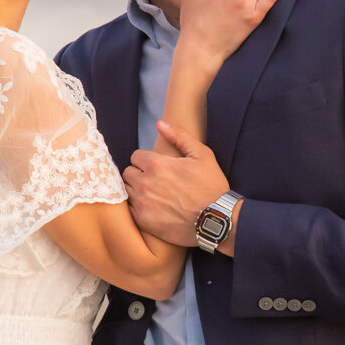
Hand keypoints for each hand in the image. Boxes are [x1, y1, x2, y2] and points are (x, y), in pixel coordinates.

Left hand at [124, 121, 228, 246]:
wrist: (218, 219)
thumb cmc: (211, 186)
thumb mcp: (202, 155)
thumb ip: (179, 137)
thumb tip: (159, 124)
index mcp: (157, 164)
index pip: (135, 156)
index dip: (146, 160)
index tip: (157, 168)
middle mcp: (145, 183)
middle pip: (128, 173)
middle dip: (139, 174)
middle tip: (155, 181)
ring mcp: (142, 203)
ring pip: (126, 190)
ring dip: (136, 190)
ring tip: (153, 195)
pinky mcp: (143, 220)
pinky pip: (128, 209)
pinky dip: (136, 207)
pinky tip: (150, 208)